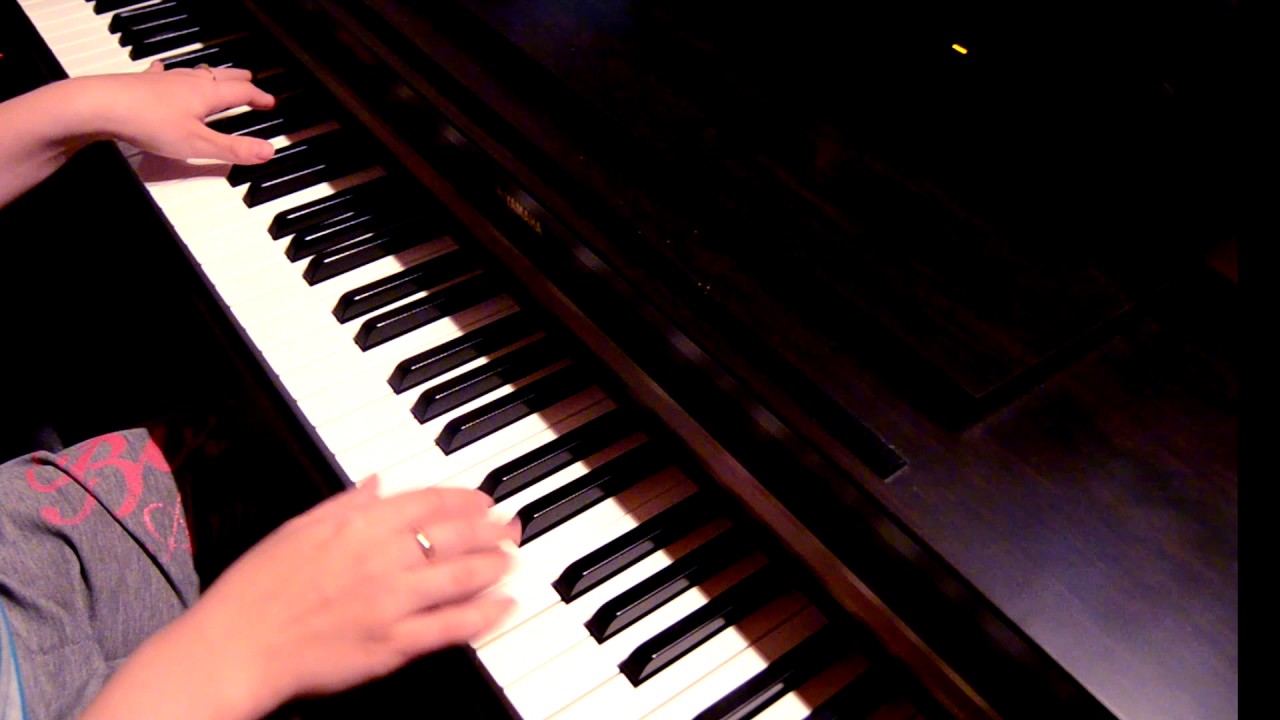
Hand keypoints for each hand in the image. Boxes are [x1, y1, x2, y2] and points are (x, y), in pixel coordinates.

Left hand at [78, 61, 277, 163]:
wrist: (100, 105)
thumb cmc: (148, 122)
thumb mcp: (197, 144)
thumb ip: (233, 149)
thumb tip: (268, 151)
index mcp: (206, 94)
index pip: (241, 92)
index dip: (259, 98)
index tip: (270, 102)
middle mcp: (188, 82)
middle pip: (221, 76)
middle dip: (239, 79)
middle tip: (250, 81)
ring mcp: (164, 80)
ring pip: (195, 72)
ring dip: (211, 74)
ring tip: (216, 74)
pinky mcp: (143, 83)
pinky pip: (163, 73)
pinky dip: (171, 73)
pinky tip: (164, 71)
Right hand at [179, 479, 518, 715]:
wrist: (238, 647)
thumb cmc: (258, 588)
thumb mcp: (299, 528)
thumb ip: (346, 503)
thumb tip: (376, 483)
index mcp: (360, 524)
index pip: (430, 502)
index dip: (465, 500)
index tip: (483, 502)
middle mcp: (384, 558)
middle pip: (457, 536)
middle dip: (492, 530)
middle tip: (512, 529)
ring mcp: (393, 602)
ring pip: (463, 577)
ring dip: (495, 567)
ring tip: (510, 561)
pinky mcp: (395, 644)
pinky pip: (453, 626)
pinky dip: (485, 614)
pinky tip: (503, 606)